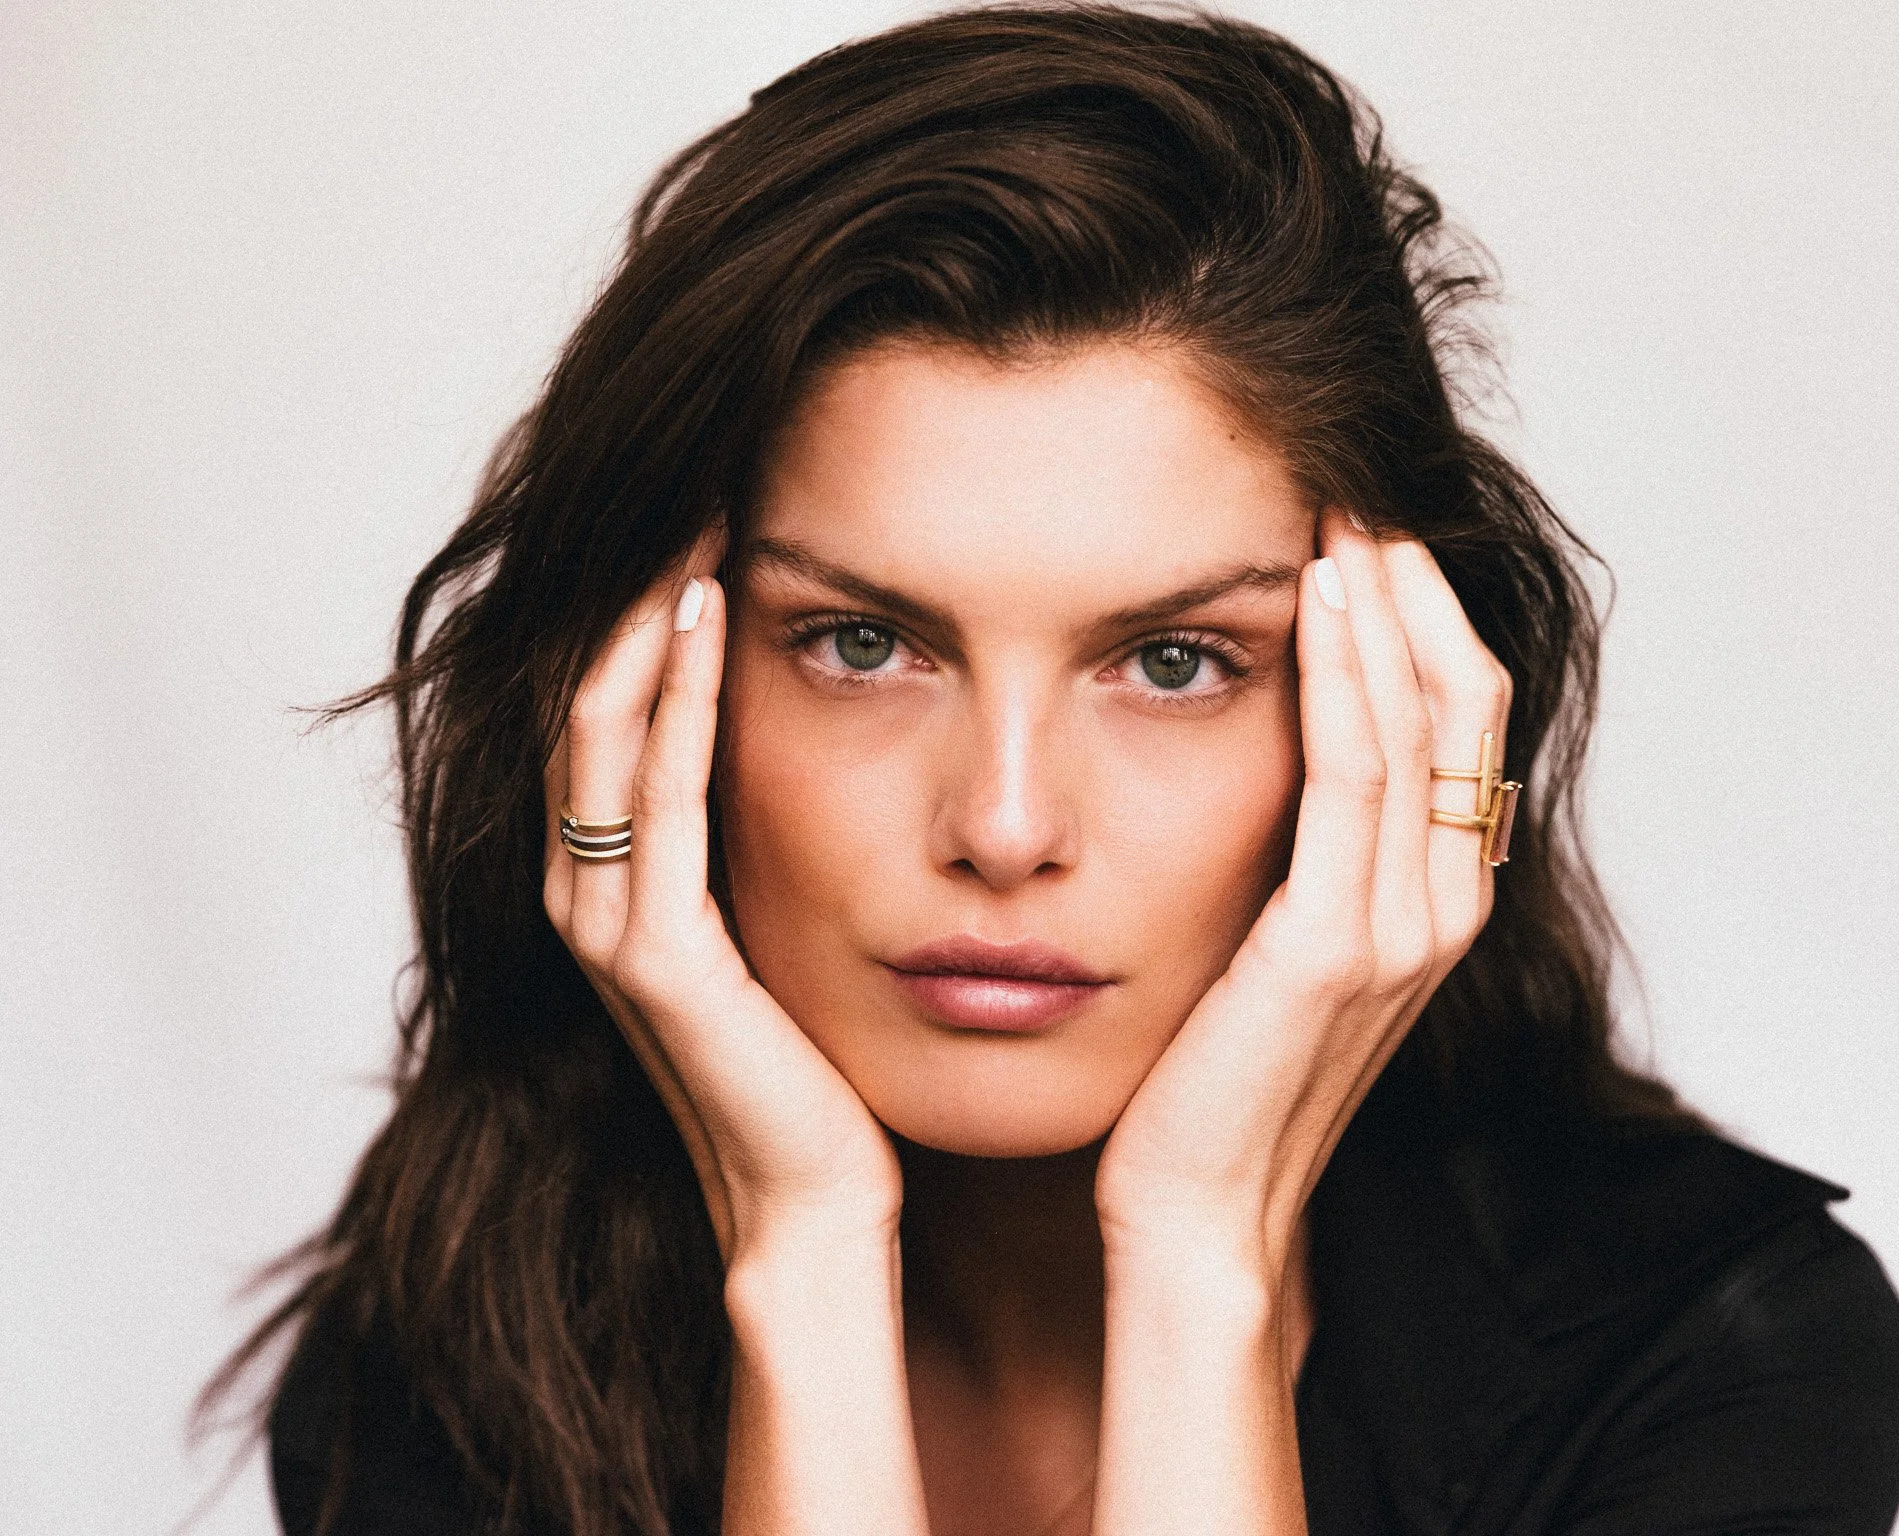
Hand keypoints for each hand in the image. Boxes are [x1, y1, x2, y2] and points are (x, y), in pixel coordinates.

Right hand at [542, 539, 900, 1265]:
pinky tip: (706, 628)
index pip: (611, 714)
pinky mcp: (660, 960)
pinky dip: (678, 708)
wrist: (812, 1202)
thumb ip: (760, 840)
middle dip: (636, 593)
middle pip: (590, 702)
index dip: (642, 613)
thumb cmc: (813, 1068)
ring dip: (646, 623)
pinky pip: (658, 804)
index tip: (704, 516)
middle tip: (692, 485)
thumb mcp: (779, 925)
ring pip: (606, 735)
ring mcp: (612, 926)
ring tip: (692, 523)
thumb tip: (815, 734)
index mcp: (617, 882)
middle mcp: (592, 893)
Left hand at [1096, 510, 1512, 1277]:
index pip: (1460, 726)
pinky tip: (1316, 600)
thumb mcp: (1273, 945)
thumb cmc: (1216, 1078)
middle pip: (1463, 706)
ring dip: (1384, 609)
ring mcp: (1400, 929)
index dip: (1427, 620)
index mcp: (1435, 903)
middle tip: (1357, 492)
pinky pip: (1354, 778)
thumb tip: (1269, 744)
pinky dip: (1346, 676)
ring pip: (1420, 725)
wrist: (1197, 1211)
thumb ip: (1303, 856)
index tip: (1365, 533)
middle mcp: (1441, 907)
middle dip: (1416, 591)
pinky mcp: (1333, 946)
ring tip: (1339, 515)